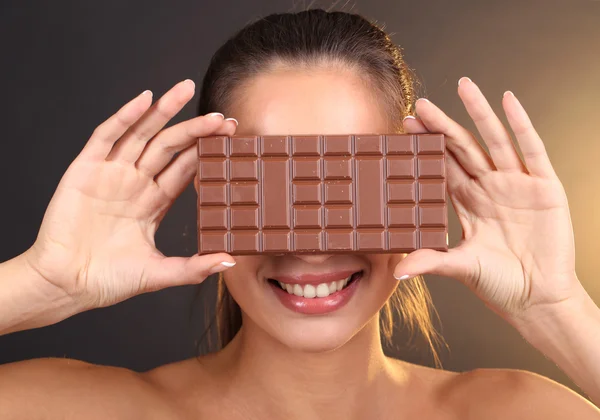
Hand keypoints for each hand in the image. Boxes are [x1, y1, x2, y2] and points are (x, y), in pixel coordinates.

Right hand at [24, 80, 236, 310]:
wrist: (65, 285)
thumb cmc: (108, 281)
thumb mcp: (158, 273)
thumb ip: (194, 267)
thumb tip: (230, 261)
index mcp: (153, 202)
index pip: (185, 168)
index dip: (207, 152)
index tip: (231, 138)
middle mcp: (135, 183)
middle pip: (169, 147)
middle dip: (195, 130)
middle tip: (221, 117)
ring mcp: (111, 174)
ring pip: (141, 134)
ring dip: (163, 111)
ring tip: (186, 90)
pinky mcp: (85, 170)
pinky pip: (106, 136)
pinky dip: (124, 116)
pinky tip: (144, 99)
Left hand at [394, 77, 581, 320]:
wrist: (538, 298)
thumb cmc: (500, 282)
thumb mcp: (461, 266)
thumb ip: (430, 261)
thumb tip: (396, 271)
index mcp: (468, 201)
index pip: (443, 166)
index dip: (426, 146)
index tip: (405, 126)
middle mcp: (489, 187)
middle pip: (462, 148)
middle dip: (441, 125)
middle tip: (419, 104)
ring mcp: (516, 184)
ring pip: (494, 140)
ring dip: (479, 112)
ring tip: (463, 85)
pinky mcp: (544, 187)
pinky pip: (532, 149)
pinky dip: (521, 124)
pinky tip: (509, 101)